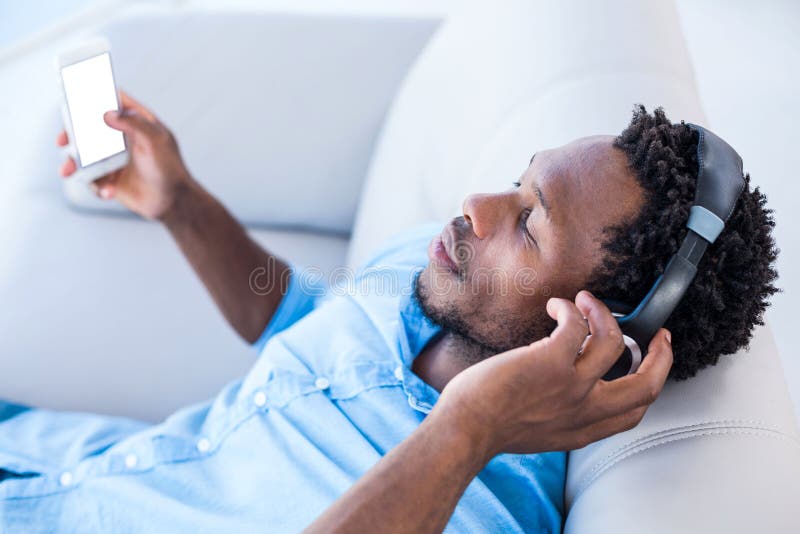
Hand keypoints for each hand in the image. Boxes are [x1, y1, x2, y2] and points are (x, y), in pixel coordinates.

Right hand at [56, 91, 192, 219]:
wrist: (173, 203)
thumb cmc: (170, 169)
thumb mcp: (155, 142)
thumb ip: (134, 124)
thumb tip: (107, 114)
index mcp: (137, 123)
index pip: (114, 102)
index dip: (96, 96)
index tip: (76, 95)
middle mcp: (123, 139)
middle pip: (90, 129)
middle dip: (72, 134)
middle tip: (62, 140)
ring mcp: (115, 159)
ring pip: (85, 156)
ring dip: (74, 163)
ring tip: (68, 171)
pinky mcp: (111, 179)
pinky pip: (93, 179)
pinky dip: (96, 185)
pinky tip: (108, 191)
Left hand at [434, 290, 672, 458]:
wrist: (464, 430)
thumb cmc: (488, 428)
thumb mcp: (539, 433)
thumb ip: (560, 416)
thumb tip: (562, 387)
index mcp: (583, 429)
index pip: (633, 411)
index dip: (649, 385)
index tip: (649, 364)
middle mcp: (585, 410)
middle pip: (647, 385)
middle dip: (661, 355)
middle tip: (658, 333)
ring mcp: (572, 386)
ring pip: (614, 342)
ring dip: (604, 314)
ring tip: (586, 301)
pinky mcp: (552, 361)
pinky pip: (577, 324)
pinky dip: (570, 308)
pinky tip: (555, 306)